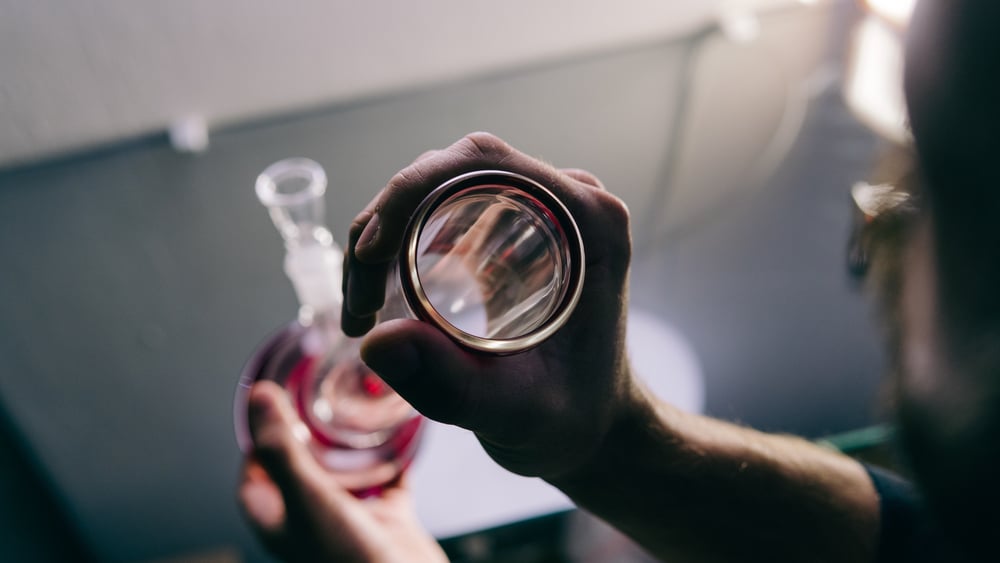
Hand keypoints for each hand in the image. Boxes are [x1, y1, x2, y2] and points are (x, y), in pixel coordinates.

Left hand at [237, 381, 446, 562]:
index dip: (261, 429)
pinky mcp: (388, 518)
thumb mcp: (308, 497)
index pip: (255, 463)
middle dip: (311, 426)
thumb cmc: (347, 561)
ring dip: (353, 440)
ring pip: (346, 469)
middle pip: (302, 461)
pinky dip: (395, 455)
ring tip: (360, 404)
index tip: (275, 395)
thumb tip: (258, 397)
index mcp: (277, 516)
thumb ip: (282, 448)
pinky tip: (403, 433)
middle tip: (320, 390)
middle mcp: (310, 515)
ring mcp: (350, 517)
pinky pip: (390, 478)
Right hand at [342, 132, 636, 477]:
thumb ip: (452, 386)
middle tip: (359, 302)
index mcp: (588, 222)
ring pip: (436, 188)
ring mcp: (537, 210)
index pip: (484, 163)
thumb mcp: (517, 414)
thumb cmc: (571, 419)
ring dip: (382, 238)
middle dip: (385, 222)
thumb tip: (375, 343)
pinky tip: (374, 301)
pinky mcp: (509, 230)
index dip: (411, 189)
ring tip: (360, 312)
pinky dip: (395, 247)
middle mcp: (565, 200)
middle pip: (451, 170)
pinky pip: (440, 212)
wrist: (592, 429)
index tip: (369, 251)